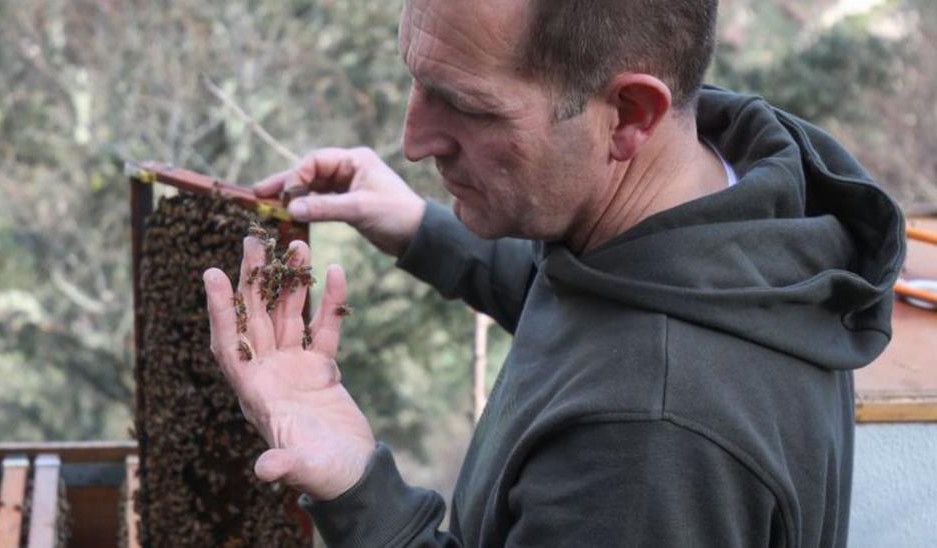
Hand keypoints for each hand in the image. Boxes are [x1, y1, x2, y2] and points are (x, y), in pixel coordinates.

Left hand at [203, 237, 374, 500]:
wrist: (353, 474)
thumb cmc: (323, 474)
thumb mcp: (302, 469)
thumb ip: (284, 465)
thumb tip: (264, 469)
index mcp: (255, 394)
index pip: (230, 345)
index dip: (221, 311)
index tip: (213, 274)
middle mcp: (269, 375)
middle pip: (255, 319)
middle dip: (254, 280)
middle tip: (253, 241)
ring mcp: (295, 368)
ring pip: (289, 315)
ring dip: (291, 282)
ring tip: (295, 246)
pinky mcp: (323, 368)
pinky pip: (324, 327)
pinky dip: (330, 301)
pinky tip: (334, 271)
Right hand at [254, 147, 426, 256]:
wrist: (418, 236)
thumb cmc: (395, 215)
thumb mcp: (359, 209)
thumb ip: (324, 207)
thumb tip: (291, 208)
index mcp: (355, 160)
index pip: (315, 161)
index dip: (295, 176)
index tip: (283, 195)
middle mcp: (350, 168)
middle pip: (310, 172)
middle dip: (287, 183)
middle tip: (259, 193)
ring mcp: (348, 185)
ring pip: (313, 187)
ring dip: (294, 196)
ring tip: (268, 205)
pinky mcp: (348, 202)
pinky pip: (320, 201)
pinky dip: (306, 206)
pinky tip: (290, 214)